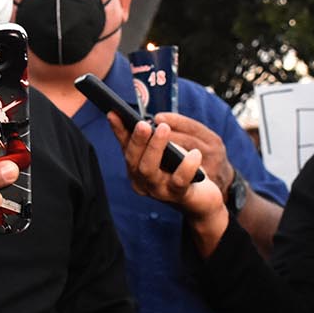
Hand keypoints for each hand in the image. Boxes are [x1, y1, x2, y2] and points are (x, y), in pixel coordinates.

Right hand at [109, 114, 227, 252]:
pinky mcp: (178, 195)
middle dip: (137, 140)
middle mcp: (142, 181)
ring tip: (164, 128)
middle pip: (133, 160)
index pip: (124, 147)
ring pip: (148, 170)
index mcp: (136, 168)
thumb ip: (152, 139)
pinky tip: (195, 153)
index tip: (113, 113)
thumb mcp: (165, 153)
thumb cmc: (179, 171)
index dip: (118, 131)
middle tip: (143, 123)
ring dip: (154, 148)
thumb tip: (145, 120)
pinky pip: (179, 181)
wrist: (201, 199)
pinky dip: (186, 166)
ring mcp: (158, 190)